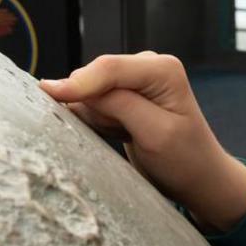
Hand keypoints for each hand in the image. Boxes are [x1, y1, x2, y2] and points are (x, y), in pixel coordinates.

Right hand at [40, 53, 245, 231]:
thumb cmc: (185, 160)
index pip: (108, 68)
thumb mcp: (155, 133)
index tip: (46, 95)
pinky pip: (92, 104)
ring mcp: (133, 81)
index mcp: (162, 69)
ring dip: (93, 115)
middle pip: (95, 77)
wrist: (199, 179)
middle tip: (115, 135)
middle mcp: (147, 66)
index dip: (77, 83)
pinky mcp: (123, 97)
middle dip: (91, 105)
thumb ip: (119, 104)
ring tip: (120, 136)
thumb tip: (73, 85)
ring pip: (90, 92)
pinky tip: (114, 134)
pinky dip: (95, 121)